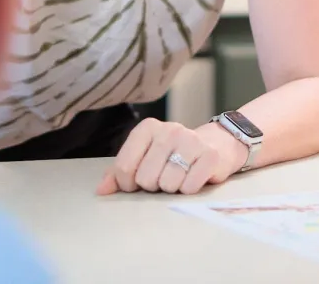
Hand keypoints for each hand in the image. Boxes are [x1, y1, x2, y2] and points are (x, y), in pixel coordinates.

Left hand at [96, 118, 246, 195]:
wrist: (216, 144)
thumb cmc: (174, 154)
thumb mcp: (145, 157)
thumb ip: (120, 172)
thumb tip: (101, 191)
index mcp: (148, 128)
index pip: (124, 167)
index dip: (128, 183)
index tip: (138, 181)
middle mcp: (169, 130)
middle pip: (146, 178)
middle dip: (153, 185)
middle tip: (164, 176)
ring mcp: (191, 141)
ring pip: (167, 184)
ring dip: (172, 188)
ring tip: (180, 176)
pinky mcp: (210, 155)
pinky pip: (189, 187)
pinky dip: (189, 190)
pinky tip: (194, 178)